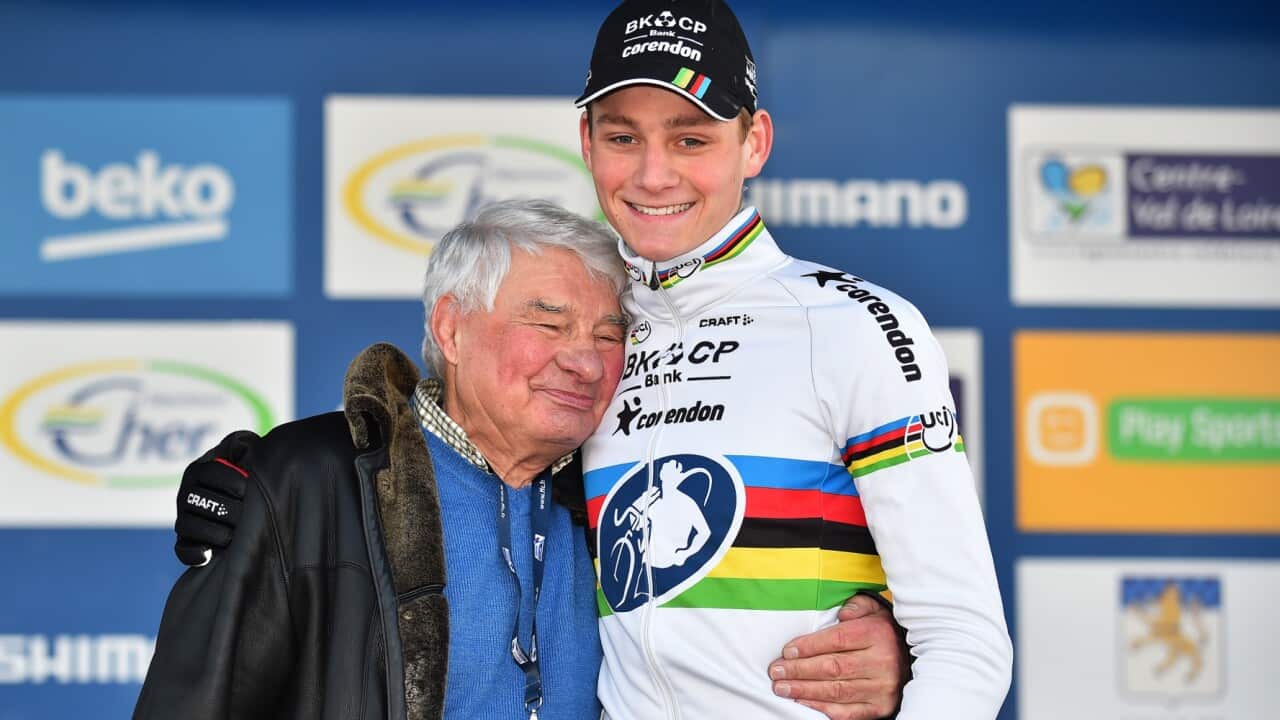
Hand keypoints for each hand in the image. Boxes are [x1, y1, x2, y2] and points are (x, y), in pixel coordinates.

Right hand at [173, 432, 254, 565]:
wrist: (248, 505)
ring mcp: (184, 519)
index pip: (208, 473)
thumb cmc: (247, 474)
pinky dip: (193, 554)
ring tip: (233, 536)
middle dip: (225, 509)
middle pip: (198, 501)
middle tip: (246, 516)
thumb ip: (243, 444)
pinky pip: (183, 550)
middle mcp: (186, 494)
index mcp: (198, 471)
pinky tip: (208, 555)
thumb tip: (242, 445)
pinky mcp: (186, 543)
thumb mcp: (245, 453)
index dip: (228, 480)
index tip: (246, 489)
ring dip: (212, 532)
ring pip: (188, 525)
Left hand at [767, 594, 909, 719]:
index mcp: (877, 634)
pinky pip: (847, 712)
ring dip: (804, 690)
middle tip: (776, 671)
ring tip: (781, 687)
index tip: (787, 651)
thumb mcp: (872, 611)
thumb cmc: (880, 633)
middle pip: (833, 667)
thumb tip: (842, 613)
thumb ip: (856, 606)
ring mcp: (882, 688)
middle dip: (799, 670)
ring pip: (836, 691)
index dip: (809, 646)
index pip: (837, 640)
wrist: (909, 659)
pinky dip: (821, 708)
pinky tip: (802, 702)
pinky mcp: (880, 708)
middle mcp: (882, 662)